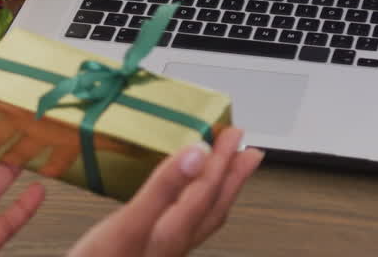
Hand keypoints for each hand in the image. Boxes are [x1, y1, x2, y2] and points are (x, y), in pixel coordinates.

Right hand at [69, 127, 263, 256]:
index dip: (220, 158)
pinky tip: (184, 201)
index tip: (230, 132)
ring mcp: (165, 250)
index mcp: (174, 231)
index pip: (207, 188)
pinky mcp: (151, 253)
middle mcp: (175, 243)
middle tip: (249, 151)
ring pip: (204, 217)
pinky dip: (196, 204)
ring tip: (230, 171)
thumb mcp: (128, 223)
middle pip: (213, 204)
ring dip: (220, 190)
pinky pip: (187, 223)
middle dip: (233, 176)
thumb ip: (164, 188)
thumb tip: (198, 155)